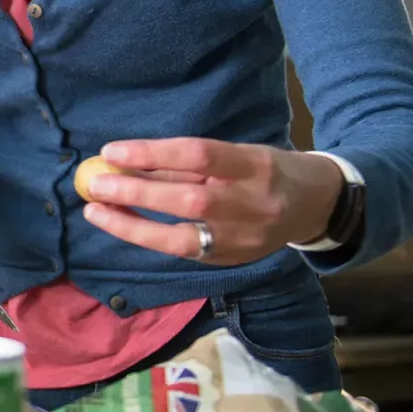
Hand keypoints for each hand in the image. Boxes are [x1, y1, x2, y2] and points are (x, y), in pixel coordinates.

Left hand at [81, 138, 343, 264]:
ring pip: (183, 238)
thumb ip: (187, 163)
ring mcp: (245, 239)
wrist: (317, 205)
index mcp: (255, 166)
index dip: (153, 153)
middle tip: (95, 184)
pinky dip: (150, 239)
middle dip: (137, 193)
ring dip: (133, 226)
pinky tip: (123, 226)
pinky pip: (185, 252)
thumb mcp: (236, 154)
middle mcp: (253, 204)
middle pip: (189, 200)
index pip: (199, 156)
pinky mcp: (234, 261)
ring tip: (96, 212)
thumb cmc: (266, 170)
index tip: (112, 150)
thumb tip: (126, 162)